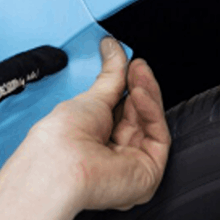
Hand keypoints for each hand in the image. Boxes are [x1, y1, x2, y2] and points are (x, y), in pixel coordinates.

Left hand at [24, 37, 170, 213]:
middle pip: (137, 117)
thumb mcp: (89, 98)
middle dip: (138, 87)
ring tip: (138, 72)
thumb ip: (110, 76)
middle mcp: (113, 157)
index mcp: (94, 143)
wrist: (61, 162)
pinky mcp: (148, 173)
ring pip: (150, 124)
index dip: (126, 88)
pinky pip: (158, 137)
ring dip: (146, 94)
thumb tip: (113, 47)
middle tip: (136, 65)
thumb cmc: (62, 138)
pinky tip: (140, 92)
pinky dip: (152, 110)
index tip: (128, 64)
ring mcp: (131, 165)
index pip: (119, 113)